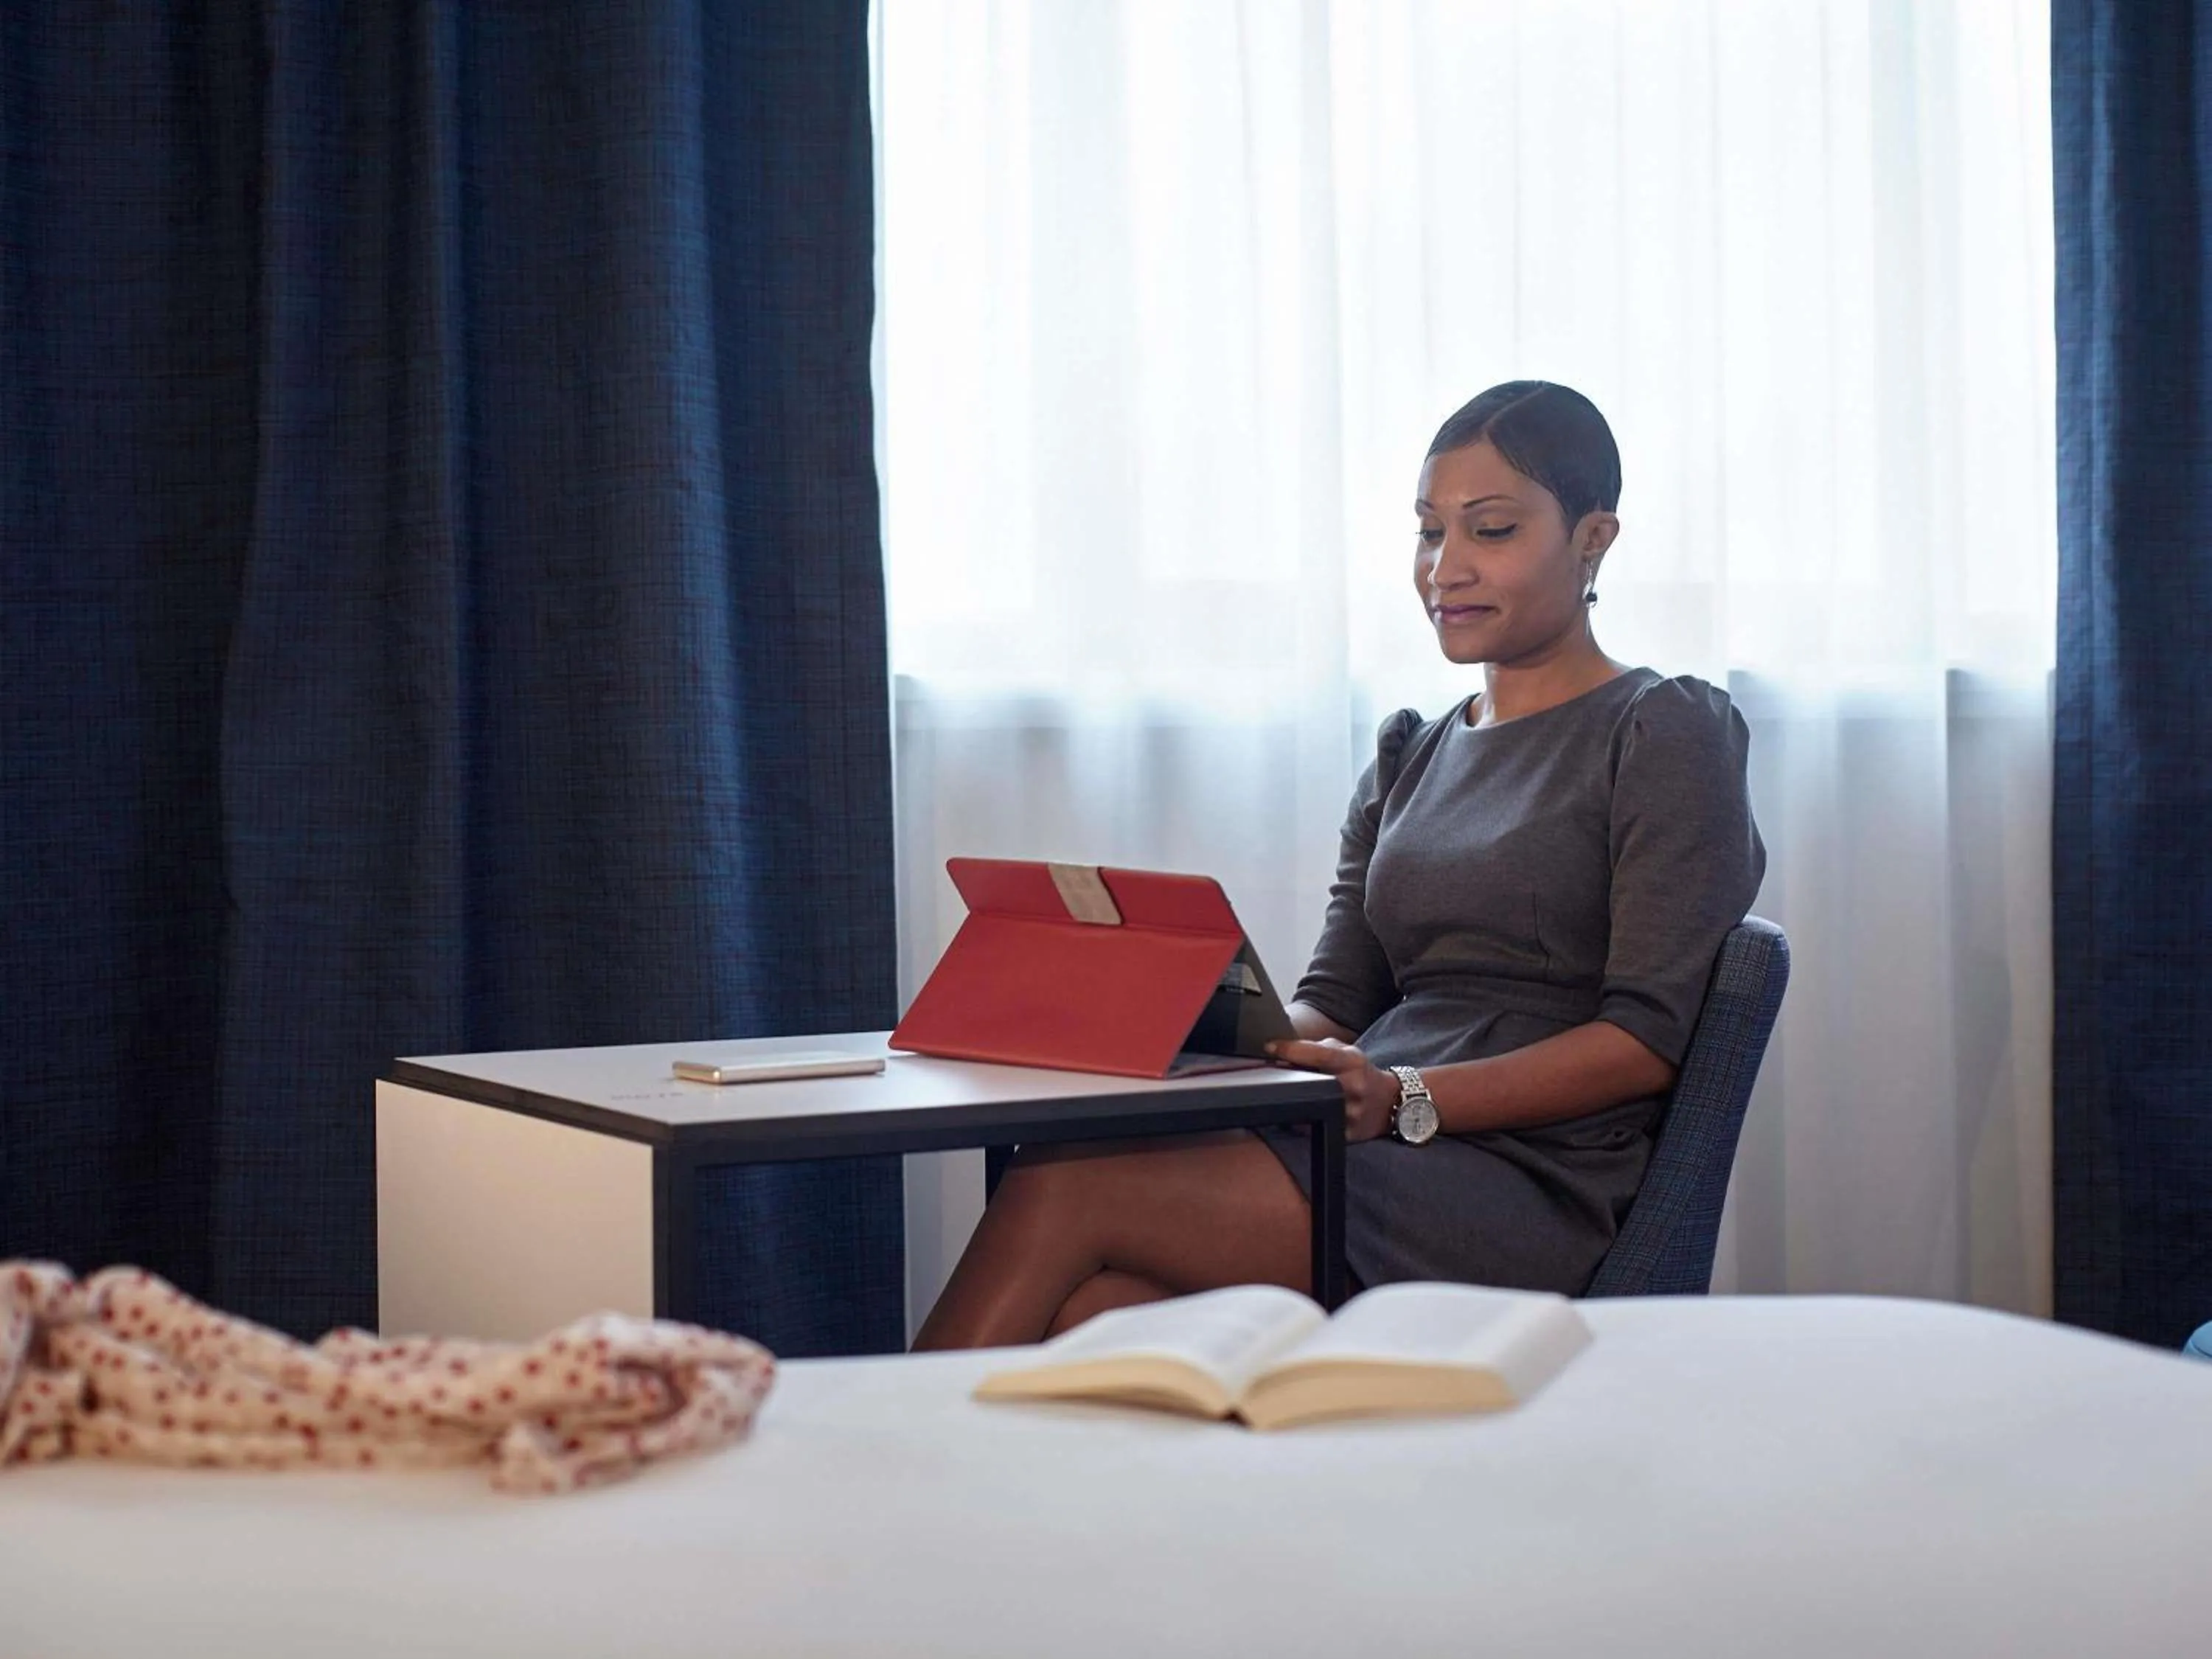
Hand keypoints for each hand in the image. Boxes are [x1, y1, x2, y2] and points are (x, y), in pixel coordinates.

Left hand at [1264, 1038, 1400, 1142]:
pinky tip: (1295, 1112)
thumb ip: (1318, 1049)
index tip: (1270, 1047)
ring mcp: (1351, 1113)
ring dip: (1291, 1100)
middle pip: (1311, 1082)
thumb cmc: (1361, 1072)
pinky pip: (1314, 1128)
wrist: (1389, 1102)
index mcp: (1353, 1062)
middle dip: (1287, 1078)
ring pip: (1309, 1107)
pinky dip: (1300, 1120)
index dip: (1290, 1050)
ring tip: (1283, 1094)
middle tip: (1271, 1074)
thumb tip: (1283, 1052)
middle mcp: (1353, 1087)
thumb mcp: (1347, 1052)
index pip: (1318, 1053)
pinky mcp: (1346, 1134)